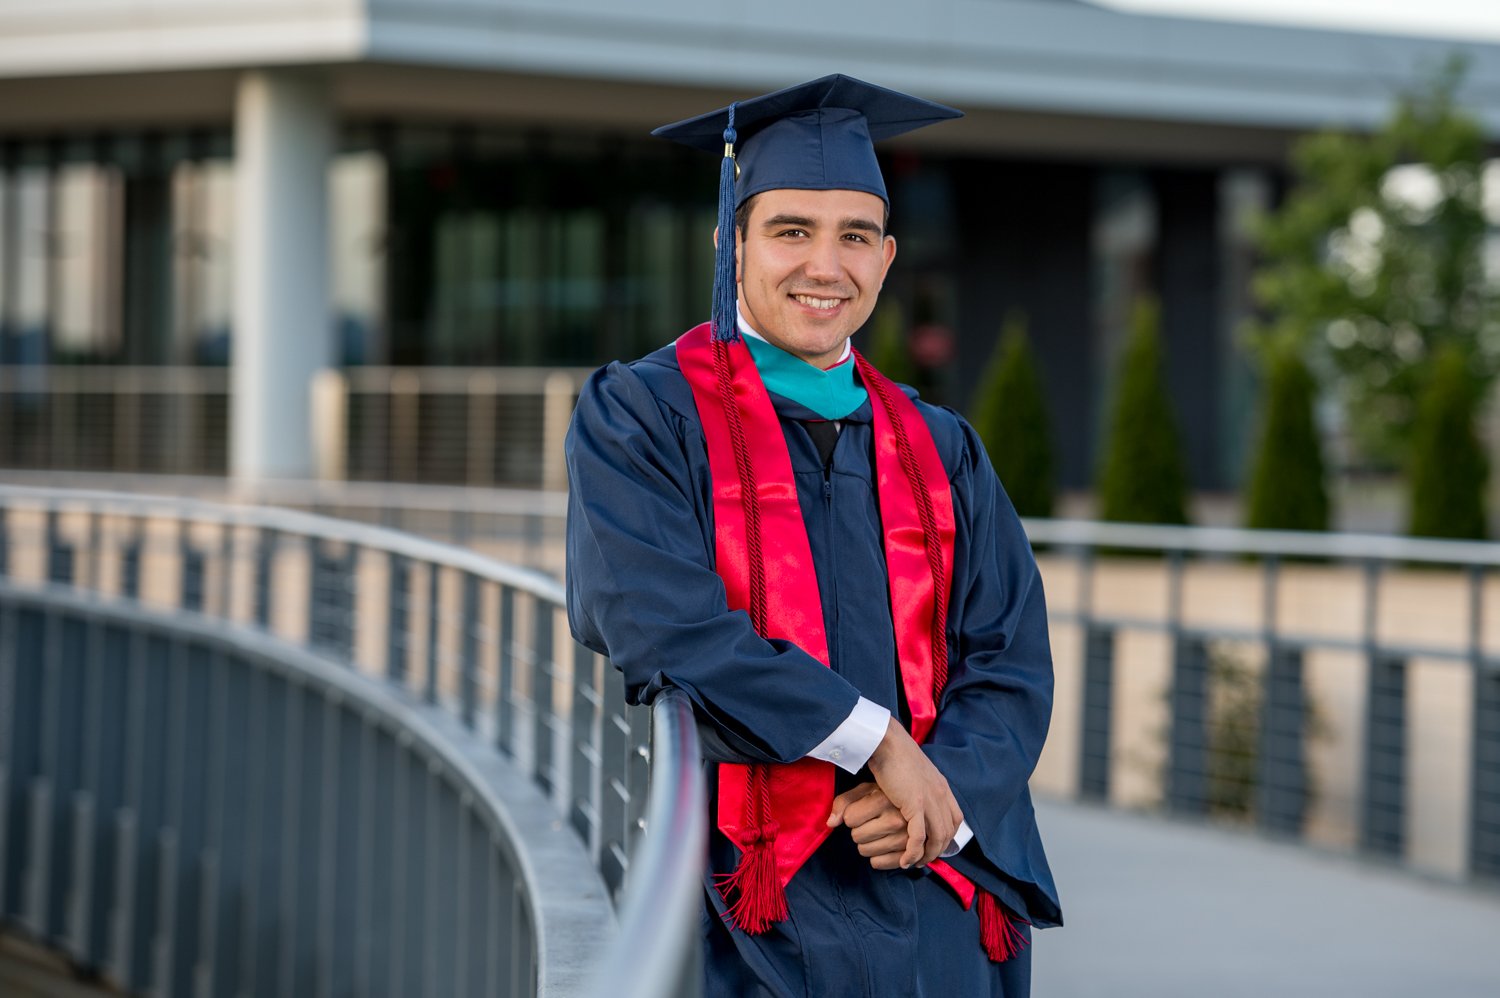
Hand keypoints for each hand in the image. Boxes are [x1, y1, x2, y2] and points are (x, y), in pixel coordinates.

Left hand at [827, 782, 914, 869]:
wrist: (917, 802)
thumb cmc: (886, 795)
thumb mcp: (866, 790)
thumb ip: (845, 802)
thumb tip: (831, 823)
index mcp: (884, 799)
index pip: (849, 818)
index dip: (851, 816)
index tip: (861, 811)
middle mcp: (897, 818)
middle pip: (856, 836)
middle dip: (858, 831)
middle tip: (870, 823)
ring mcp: (905, 838)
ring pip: (865, 851)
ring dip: (866, 845)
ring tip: (876, 834)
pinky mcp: (909, 853)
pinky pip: (878, 863)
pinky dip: (876, 859)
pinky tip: (881, 848)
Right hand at [837, 718, 961, 867]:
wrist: (887, 742)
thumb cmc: (894, 753)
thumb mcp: (915, 771)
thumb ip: (919, 785)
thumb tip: (912, 796)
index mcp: (942, 786)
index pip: (955, 818)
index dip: (948, 835)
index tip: (936, 845)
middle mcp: (940, 794)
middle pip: (948, 831)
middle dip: (938, 850)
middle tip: (924, 860)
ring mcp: (929, 800)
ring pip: (936, 838)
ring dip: (927, 855)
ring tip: (914, 864)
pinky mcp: (914, 805)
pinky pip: (918, 837)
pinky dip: (913, 852)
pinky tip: (906, 860)